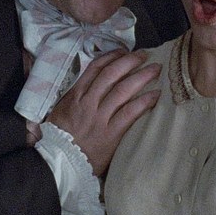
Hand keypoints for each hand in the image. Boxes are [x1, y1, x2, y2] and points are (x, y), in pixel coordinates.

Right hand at [46, 50, 160, 176]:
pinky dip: (144, 102)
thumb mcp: (61, 110)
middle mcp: (89, 102)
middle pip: (112, 74)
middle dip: (130, 61)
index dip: (112, 57)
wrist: (59, 163)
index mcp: (76, 95)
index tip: (124, 51)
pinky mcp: (111, 134)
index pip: (95, 68)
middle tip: (144, 55)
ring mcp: (100, 117)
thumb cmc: (59, 138)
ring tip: (156, 69)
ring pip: (124, 90)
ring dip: (142, 77)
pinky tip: (156, 95)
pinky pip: (130, 113)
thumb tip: (91, 85)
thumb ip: (76, 97)